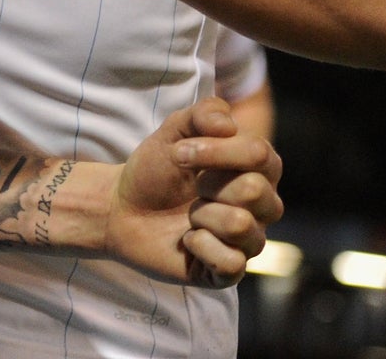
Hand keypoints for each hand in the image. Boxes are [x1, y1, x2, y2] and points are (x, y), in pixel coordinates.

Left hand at [104, 97, 282, 285]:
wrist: (123, 209)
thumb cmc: (155, 170)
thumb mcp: (171, 132)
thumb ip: (202, 115)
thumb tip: (229, 126)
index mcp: (257, 169)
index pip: (260, 154)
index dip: (217, 151)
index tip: (179, 153)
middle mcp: (263, 207)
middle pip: (256, 191)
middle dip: (208, 185)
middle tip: (191, 188)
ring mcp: (248, 240)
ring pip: (241, 226)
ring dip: (201, 215)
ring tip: (189, 215)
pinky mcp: (230, 271)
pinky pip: (230, 262)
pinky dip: (198, 246)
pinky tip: (188, 240)